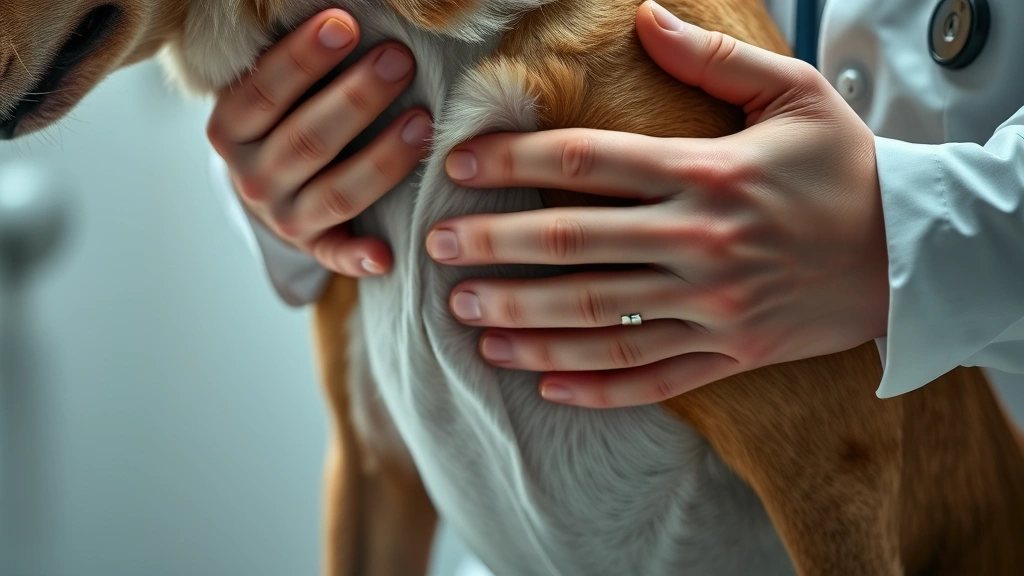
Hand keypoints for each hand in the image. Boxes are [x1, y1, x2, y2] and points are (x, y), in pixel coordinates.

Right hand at [207, 9, 430, 276]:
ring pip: (337, 192)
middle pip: (308, 141)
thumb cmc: (280, 121)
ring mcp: (284, 217)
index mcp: (231, 130)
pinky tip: (385, 253)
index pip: (264, 92)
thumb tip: (342, 19)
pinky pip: (337, 256)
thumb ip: (294, 64)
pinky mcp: (314, 246)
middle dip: (357, 98)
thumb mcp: (271, 93)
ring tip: (424, 123)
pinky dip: (359, 257)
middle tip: (399, 60)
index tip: (345, 24)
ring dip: (383, 160)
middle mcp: (252, 178)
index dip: (303, 59)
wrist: (264, 187)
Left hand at [426, 1, 889, 408]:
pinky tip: (542, 384)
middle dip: (495, 248)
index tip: (458, 167)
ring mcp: (715, 307)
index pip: (587, 161)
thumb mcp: (794, 94)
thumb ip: (713, 57)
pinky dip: (594, 385)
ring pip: (600, 321)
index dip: (514, 159)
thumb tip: (644, 15)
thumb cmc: (848, 169)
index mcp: (707, 173)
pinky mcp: (731, 354)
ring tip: (468, 323)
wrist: (916, 253)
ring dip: (526, 323)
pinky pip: (652, 378)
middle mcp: (702, 242)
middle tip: (437, 252)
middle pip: (574, 245)